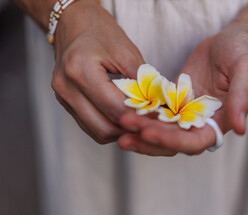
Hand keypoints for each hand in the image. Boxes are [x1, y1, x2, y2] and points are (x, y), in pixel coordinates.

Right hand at [51, 0, 144, 143]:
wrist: (73, 22)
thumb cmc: (100, 31)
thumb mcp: (127, 52)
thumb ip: (142, 82)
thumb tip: (158, 106)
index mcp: (81, 72)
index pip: (116, 109)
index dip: (140, 117)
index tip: (158, 118)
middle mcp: (67, 88)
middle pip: (104, 128)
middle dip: (131, 129)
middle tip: (150, 123)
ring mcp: (63, 97)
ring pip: (96, 131)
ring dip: (120, 131)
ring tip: (138, 120)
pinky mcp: (64, 102)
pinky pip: (89, 125)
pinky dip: (109, 125)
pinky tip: (123, 117)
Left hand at [117, 23, 247, 154]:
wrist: (228, 40)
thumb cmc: (242, 53)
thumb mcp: (247, 70)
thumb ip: (242, 98)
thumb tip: (240, 129)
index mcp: (218, 122)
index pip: (195, 142)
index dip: (172, 140)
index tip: (149, 132)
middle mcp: (200, 123)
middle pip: (172, 141)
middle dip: (149, 138)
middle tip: (124, 130)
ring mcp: (185, 113)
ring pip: (161, 129)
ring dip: (141, 129)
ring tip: (119, 124)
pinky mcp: (173, 101)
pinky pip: (155, 110)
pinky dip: (141, 112)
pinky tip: (124, 108)